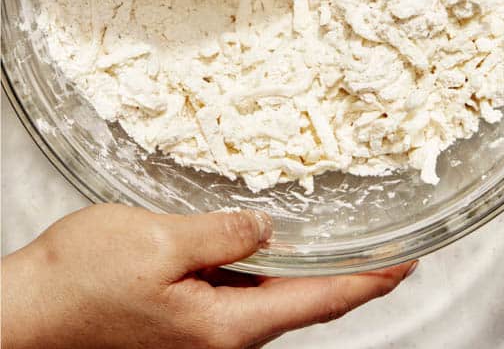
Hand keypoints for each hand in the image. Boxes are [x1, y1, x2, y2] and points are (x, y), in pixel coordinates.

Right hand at [2, 204, 416, 348]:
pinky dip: (271, 270)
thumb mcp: (158, 242)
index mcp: (226, 326)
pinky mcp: (187, 318)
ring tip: (344, 242)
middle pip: (306, 303)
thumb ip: (222, 234)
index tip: (406, 262)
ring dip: (312, 271)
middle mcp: (223, 337)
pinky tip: (274, 248)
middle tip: (388, 249)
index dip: (369, 281)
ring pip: (277, 298)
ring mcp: (205, 331)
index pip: (320, 301)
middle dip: (352, 276)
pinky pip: (245, 293)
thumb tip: (267, 227)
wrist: (28, 313)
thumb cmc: (83, 283)